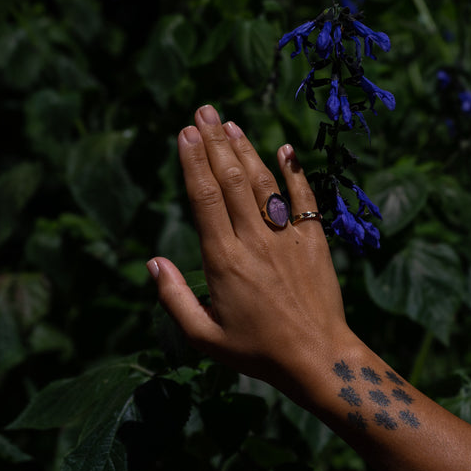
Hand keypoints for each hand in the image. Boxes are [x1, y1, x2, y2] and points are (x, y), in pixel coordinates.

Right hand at [147, 105, 354, 389]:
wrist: (318, 358)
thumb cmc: (257, 353)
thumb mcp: (204, 337)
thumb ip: (175, 299)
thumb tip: (153, 263)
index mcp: (224, 261)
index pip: (204, 199)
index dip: (193, 163)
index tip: (183, 133)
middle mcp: (255, 241)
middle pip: (231, 181)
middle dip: (215, 142)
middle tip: (203, 111)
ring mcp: (287, 239)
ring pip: (263, 184)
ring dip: (246, 151)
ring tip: (230, 124)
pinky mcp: (315, 242)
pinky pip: (304, 200)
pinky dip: (295, 173)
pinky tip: (286, 149)